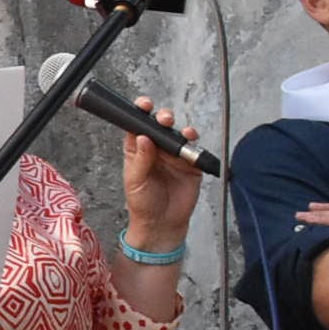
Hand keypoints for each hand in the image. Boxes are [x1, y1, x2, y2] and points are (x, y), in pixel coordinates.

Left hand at [120, 97, 204, 247]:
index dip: (140, 113)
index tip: (143, 104)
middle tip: (163, 118)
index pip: (138, 126)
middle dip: (161, 117)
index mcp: (138, 150)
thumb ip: (140, 159)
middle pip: (159, 126)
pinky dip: (192, 141)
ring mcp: (174, 155)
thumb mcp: (135, 181)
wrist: (163, 224)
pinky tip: (190, 138)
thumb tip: (142, 137)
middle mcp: (156, 149)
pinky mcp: (190, 164)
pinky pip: (193, 148)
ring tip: (175, 127)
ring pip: (177, 133)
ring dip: (178, 127)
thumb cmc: (143, 203)